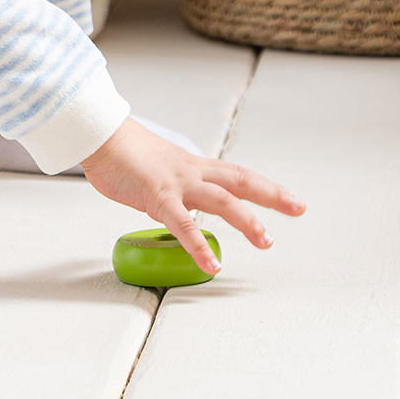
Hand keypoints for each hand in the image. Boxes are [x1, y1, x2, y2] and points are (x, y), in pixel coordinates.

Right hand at [81, 118, 305, 274]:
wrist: (100, 135)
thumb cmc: (123, 153)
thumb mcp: (159, 169)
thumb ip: (175, 188)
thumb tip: (181, 207)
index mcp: (193, 167)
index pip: (237, 175)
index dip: (265, 187)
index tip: (290, 199)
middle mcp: (192, 172)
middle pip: (240, 181)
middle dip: (272, 195)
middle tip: (299, 207)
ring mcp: (177, 184)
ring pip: (222, 200)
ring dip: (246, 220)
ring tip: (266, 240)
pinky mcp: (157, 196)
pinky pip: (182, 224)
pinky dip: (199, 244)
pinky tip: (212, 263)